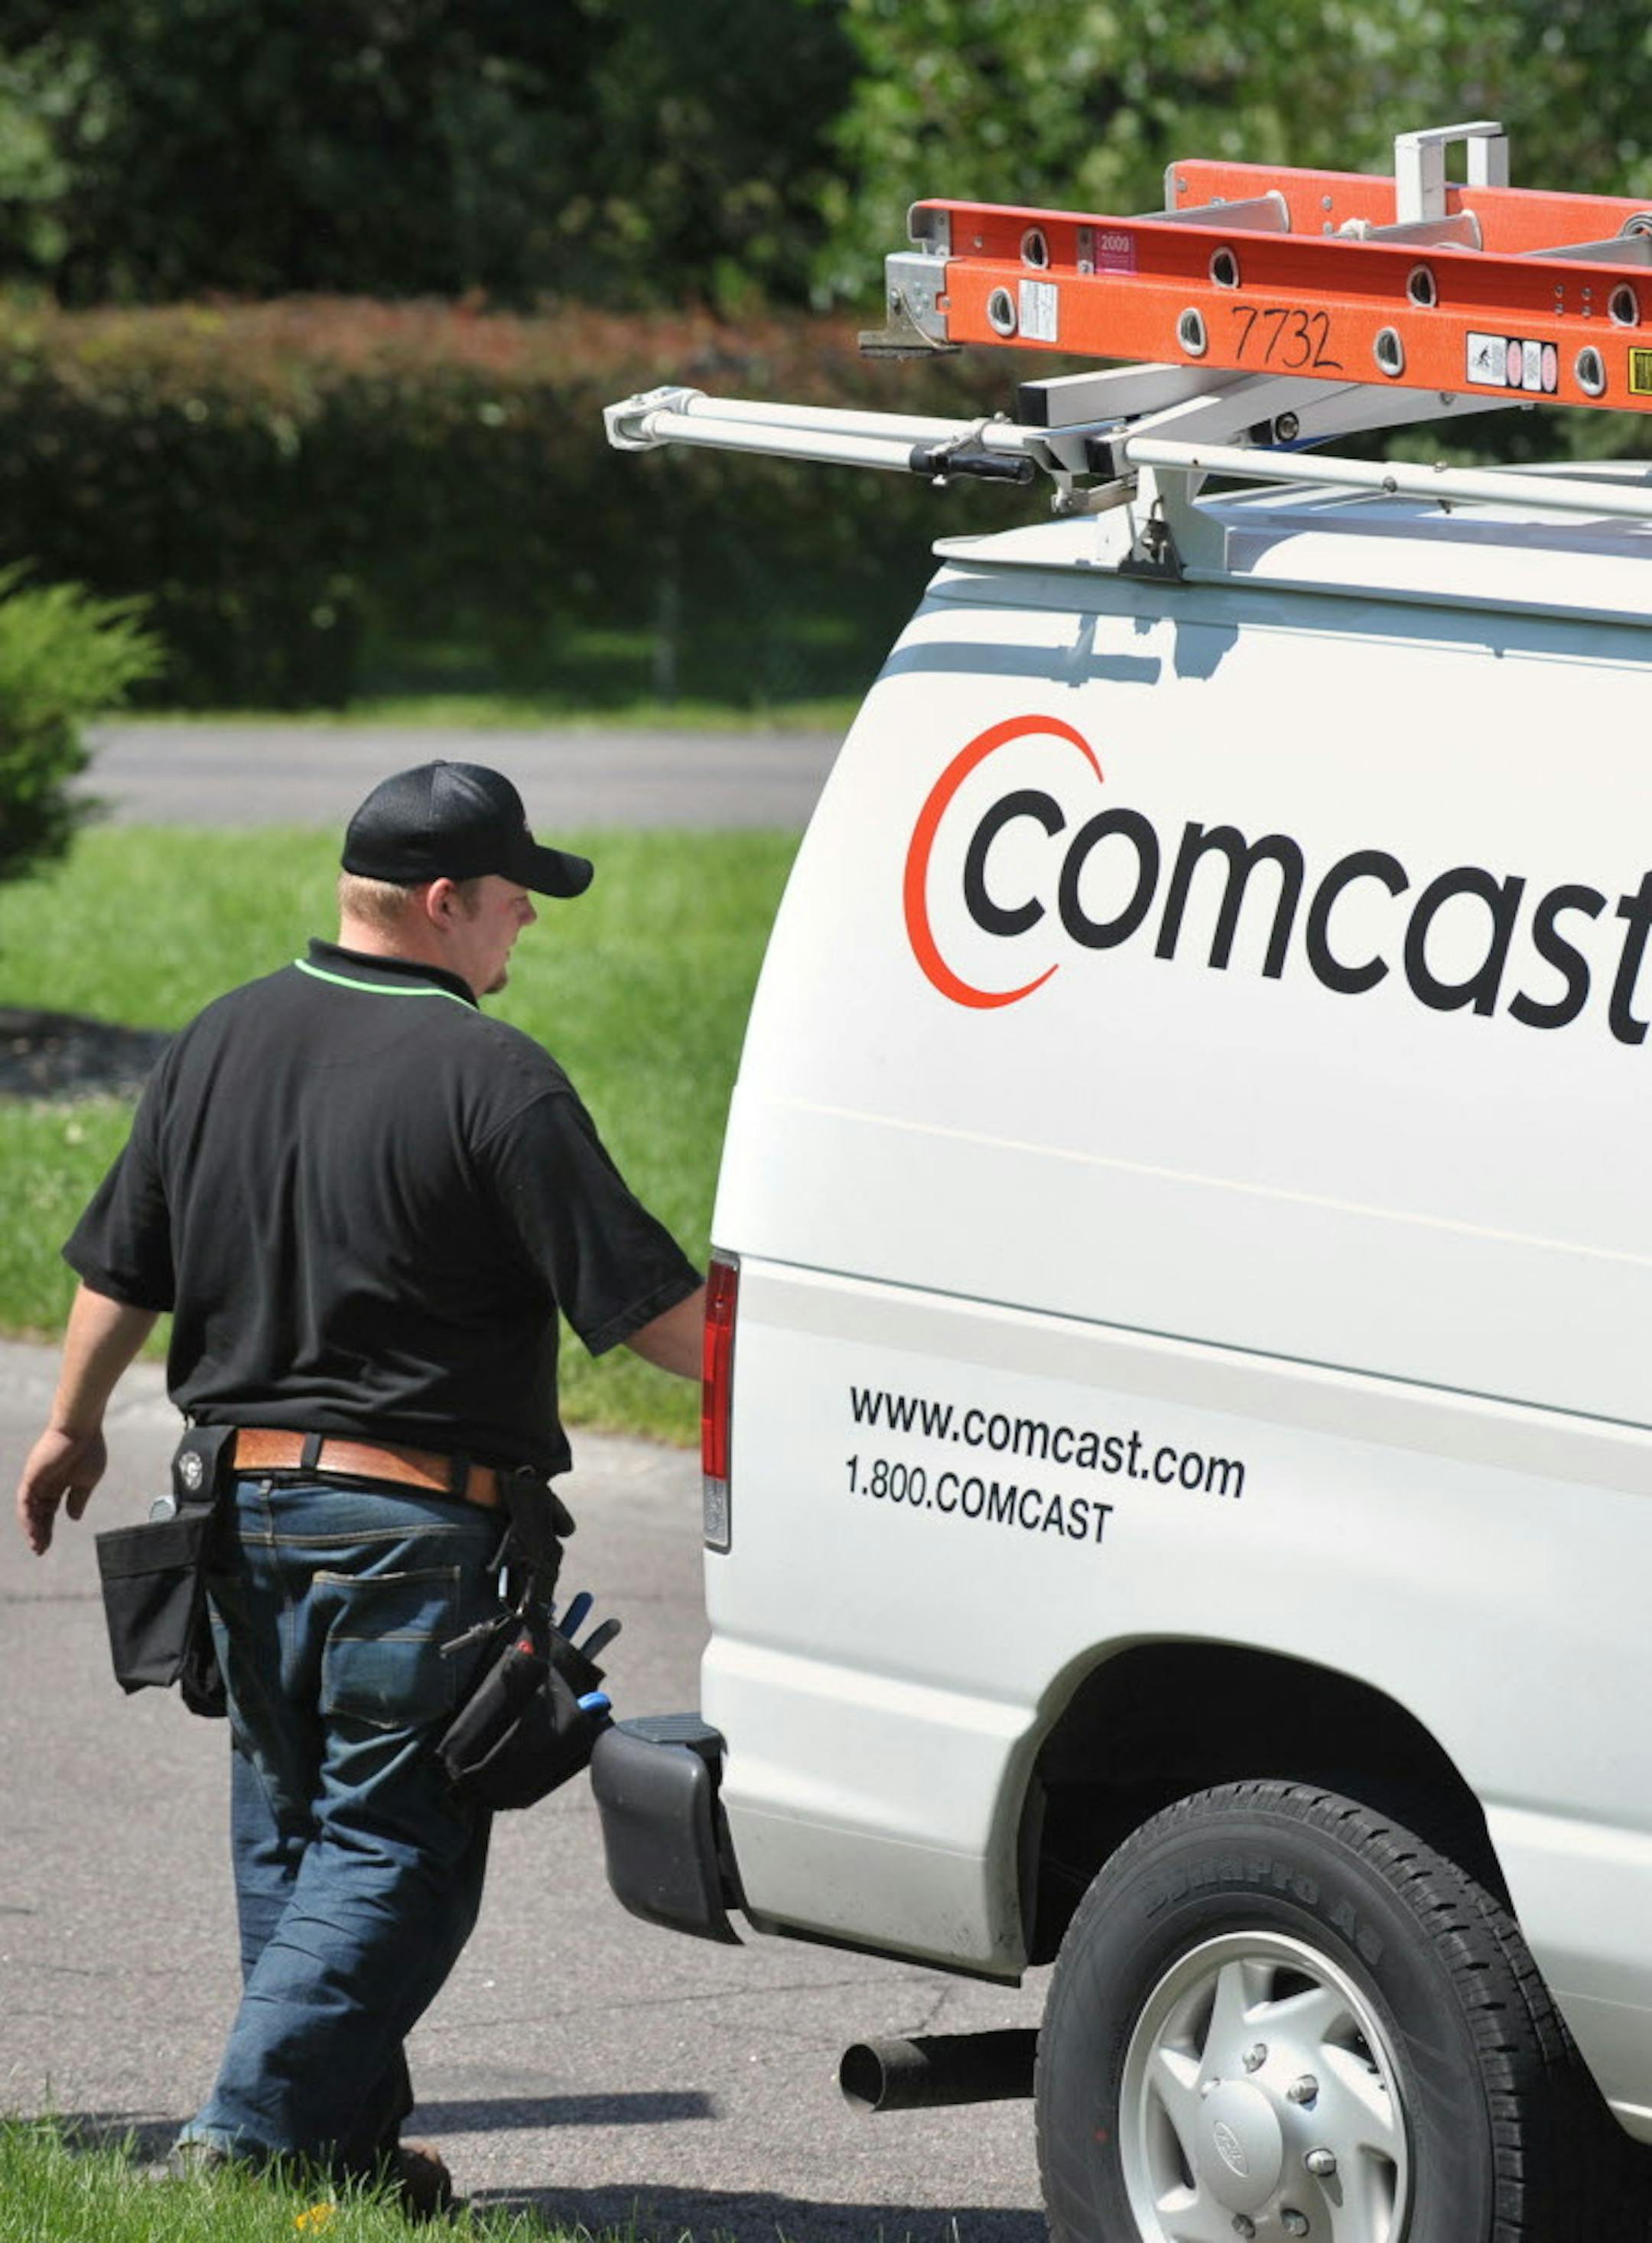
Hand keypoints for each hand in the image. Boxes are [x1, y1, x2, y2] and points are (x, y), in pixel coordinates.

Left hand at [16, 1424, 107, 1554]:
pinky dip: (28, 1517)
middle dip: (39, 1532)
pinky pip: (25, 1501)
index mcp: (59, 1484)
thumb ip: (78, 1499)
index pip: (49, 1511)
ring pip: (29, 1510)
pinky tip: (33, 1530)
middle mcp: (45, 1484)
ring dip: (32, 1528)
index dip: (48, 1529)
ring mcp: (36, 1480)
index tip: (47, 1546)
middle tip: (39, 1551)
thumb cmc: (88, 1450)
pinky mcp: (32, 1476)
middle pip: (38, 1514)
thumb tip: (73, 1518)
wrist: (81, 1429)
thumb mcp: (88, 1481)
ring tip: (37, 1545)